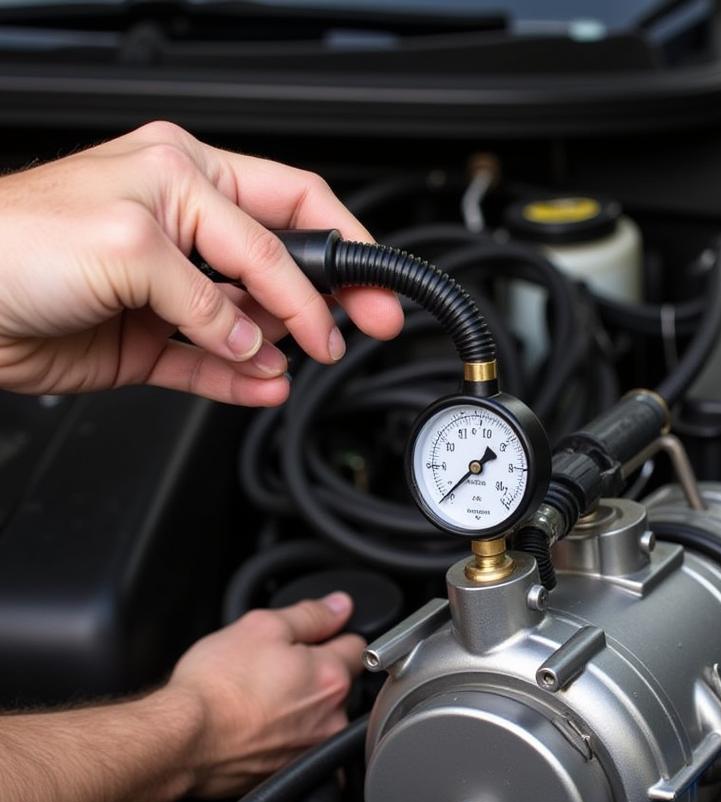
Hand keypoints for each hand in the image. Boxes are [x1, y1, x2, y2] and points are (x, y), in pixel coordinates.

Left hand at [0, 121, 403, 405]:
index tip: (363, 301)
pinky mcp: (151, 340)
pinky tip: (264, 387)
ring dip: (278, 348)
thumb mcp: (129, 244)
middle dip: (325, 300)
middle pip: (281, 266)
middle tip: (364, 328)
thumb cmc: (12, 242)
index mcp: (184, 175)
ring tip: (289, 367)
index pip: (287, 214)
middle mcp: (182, 228)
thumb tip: (251, 340)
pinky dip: (243, 380)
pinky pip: (214, 364)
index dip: (334, 259)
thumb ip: (205, 298)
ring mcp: (170, 290)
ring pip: (251, 322)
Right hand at [165, 593, 363, 797]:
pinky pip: (299, 746)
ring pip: (319, 714)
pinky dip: (285, 735)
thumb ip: (310, 615)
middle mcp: (331, 717)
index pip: (356, 645)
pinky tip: (258, 726)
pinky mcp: (290, 772)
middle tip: (272, 667)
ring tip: (259, 697)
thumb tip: (340, 606)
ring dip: (300, 704)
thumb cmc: (216, 687)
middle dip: (315, 671)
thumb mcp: (262, 626)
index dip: (331, 635)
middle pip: (339, 682)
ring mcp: (311, 748)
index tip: (308, 639)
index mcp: (331, 677)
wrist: (181, 741)